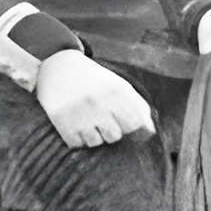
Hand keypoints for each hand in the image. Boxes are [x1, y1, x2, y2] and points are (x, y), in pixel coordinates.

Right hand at [33, 47, 155, 151]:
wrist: (59, 67)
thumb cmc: (95, 81)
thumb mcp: (119, 86)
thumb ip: (139, 107)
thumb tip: (151, 133)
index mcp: (116, 90)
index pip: (134, 124)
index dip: (130, 127)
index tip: (123, 122)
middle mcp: (98, 101)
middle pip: (114, 136)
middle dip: (111, 131)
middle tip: (102, 119)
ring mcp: (78, 111)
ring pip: (95, 142)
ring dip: (93, 135)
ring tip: (88, 120)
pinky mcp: (61, 119)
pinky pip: (76, 143)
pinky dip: (77, 137)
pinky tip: (75, 123)